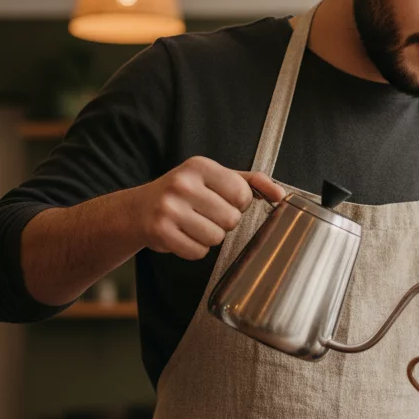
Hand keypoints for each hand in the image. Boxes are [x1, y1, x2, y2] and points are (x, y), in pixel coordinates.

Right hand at [132, 156, 285, 259]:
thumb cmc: (184, 193)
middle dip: (224, 222)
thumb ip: (251, 182)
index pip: (242, 193)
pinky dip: (194, 249)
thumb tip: (281, 194)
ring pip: (216, 238)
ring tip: (193, 225)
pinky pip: (198, 252)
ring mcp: (169, 208)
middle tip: (205, 215)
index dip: (239, 204)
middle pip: (231, 219)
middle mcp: (183, 184)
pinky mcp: (160, 232)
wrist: (138, 210)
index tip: (223, 201)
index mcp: (200, 166)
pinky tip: (183, 236)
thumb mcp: (215, 178)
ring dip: (210, 237)